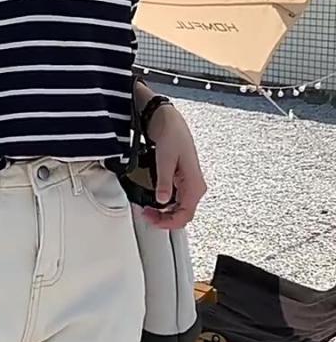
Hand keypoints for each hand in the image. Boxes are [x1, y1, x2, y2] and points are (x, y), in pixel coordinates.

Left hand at [143, 105, 206, 229]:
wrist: (168, 119)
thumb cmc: (172, 133)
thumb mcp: (165, 159)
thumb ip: (164, 182)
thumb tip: (162, 200)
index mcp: (194, 183)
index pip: (186, 214)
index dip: (169, 222)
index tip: (154, 221)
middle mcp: (194, 185)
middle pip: (182, 213)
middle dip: (165, 218)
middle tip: (147, 215)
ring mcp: (187, 182)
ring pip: (179, 207)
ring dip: (164, 211)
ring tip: (148, 209)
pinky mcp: (180, 178)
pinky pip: (175, 197)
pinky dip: (164, 202)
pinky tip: (153, 200)